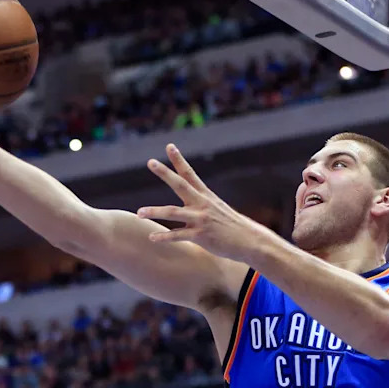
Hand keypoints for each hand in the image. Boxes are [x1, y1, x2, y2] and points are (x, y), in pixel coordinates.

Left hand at [137, 144, 272, 262]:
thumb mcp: (218, 210)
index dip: (179, 160)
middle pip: (180, 185)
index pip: (190, 174)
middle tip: (151, 162)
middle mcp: (202, 204)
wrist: (250, 241)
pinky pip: (178, 236)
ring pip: (173, 213)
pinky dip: (164, 237)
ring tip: (139, 213)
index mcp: (205, 196)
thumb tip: (193, 202)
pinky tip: (152, 238)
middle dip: (165, 173)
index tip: (169, 146)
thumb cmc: (232, 227)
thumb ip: (202, 205)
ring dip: (154, 211)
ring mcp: (201, 220)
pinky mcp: (201, 236)